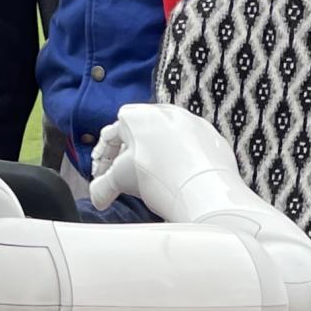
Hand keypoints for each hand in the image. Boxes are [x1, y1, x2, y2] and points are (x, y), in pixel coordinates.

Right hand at [90, 102, 240, 218]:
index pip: (110, 135)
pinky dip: (183, 161)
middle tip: (124, 178)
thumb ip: (103, 186)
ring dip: (156, 157)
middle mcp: (165, 112)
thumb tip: (97, 198)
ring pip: (166, 139)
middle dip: (128, 157)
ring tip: (153, 180)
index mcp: (137, 116)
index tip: (101, 177)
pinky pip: (191, 147)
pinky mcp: (213, 138)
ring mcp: (193, 123)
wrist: (202, 190)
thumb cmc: (157, 177)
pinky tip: (179, 179)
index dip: (102, 159)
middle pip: (138, 135)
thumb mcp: (121, 180)